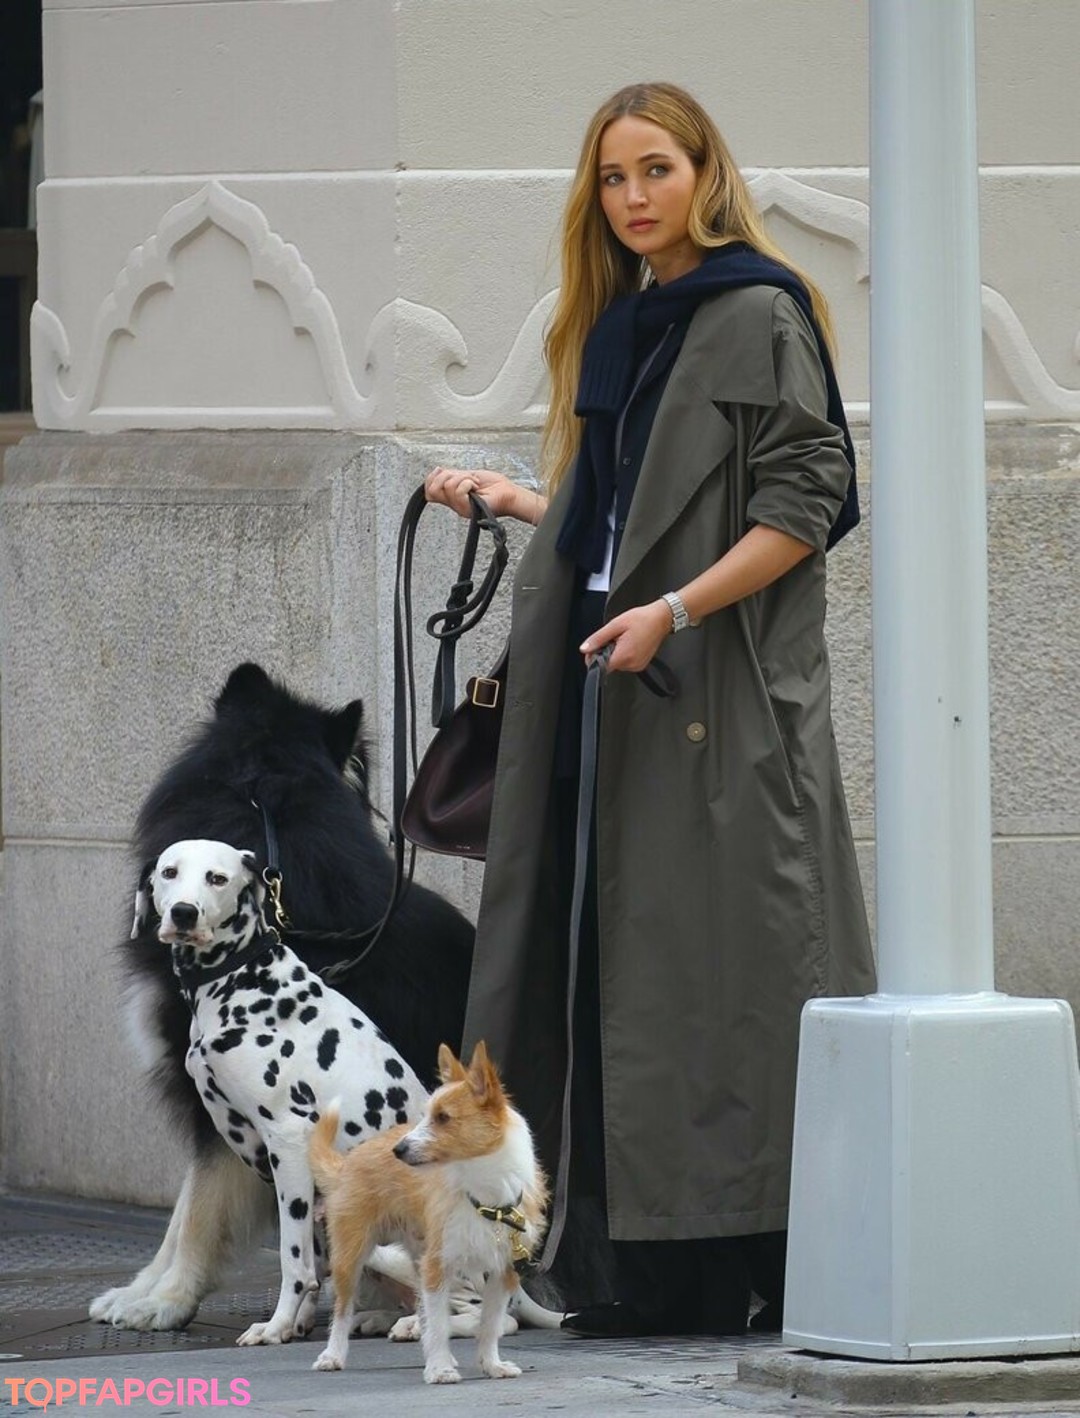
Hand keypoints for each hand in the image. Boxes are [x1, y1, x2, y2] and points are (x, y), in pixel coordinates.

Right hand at [424, 467, 542, 523]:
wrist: (509, 493)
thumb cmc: (493, 485)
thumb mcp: (467, 475)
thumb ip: (451, 476)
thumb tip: (437, 471)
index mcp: (452, 497)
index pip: (428, 492)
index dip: (430, 478)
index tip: (442, 470)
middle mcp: (454, 505)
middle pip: (433, 490)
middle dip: (445, 476)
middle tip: (463, 476)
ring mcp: (460, 508)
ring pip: (447, 487)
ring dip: (463, 478)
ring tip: (474, 482)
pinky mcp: (468, 510)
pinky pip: (458, 492)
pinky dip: (468, 482)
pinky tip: (476, 486)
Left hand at [581, 600, 671, 673]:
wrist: (661, 618)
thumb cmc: (642, 619)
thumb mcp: (615, 624)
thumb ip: (598, 638)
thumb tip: (585, 648)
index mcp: (624, 656)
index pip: (601, 666)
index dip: (595, 657)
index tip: (596, 646)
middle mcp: (631, 664)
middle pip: (609, 664)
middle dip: (607, 651)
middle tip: (615, 637)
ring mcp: (637, 666)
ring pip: (617, 663)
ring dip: (616, 652)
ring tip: (624, 638)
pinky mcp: (641, 664)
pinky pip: (626, 662)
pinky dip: (624, 654)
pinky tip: (630, 643)